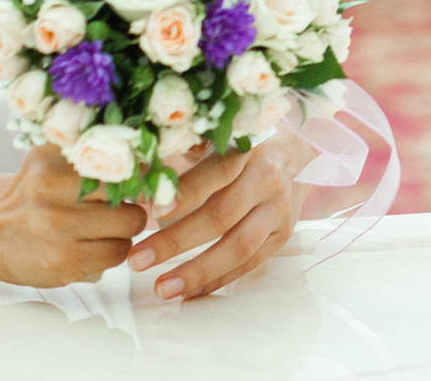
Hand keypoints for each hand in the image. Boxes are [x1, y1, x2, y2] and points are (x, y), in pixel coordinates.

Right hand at [0, 145, 149, 286]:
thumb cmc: (31, 192)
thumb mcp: (52, 157)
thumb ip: (93, 147)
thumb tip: (146, 147)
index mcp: (52, 162)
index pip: (121, 160)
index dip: (136, 168)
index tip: (136, 173)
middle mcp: (52, 194)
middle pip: (129, 192)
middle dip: (131, 198)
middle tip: (117, 202)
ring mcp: (57, 231)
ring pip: (129, 225)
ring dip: (125, 226)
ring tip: (105, 224)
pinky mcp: (63, 264)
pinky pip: (116, 254)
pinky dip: (114, 249)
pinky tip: (95, 244)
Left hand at [129, 131, 304, 299]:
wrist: (293, 156)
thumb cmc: (240, 149)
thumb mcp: (217, 138)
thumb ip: (182, 152)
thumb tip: (138, 180)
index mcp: (249, 149)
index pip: (219, 171)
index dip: (187, 191)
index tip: (153, 209)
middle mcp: (267, 180)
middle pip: (223, 216)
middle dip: (176, 241)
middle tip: (138, 260)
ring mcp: (278, 210)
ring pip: (239, 247)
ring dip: (198, 271)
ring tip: (162, 288)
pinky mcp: (282, 235)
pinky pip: (249, 264)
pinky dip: (217, 280)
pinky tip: (188, 292)